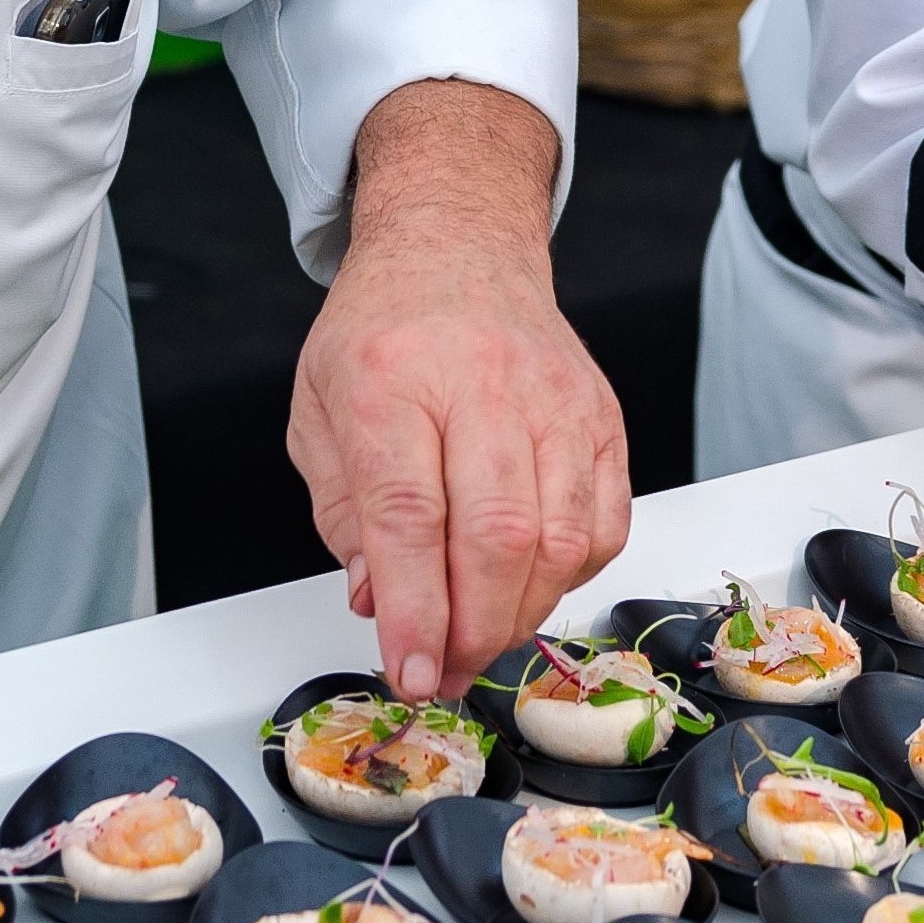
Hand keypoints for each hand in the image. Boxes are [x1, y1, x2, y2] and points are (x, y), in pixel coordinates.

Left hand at [290, 80, 628, 699]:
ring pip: (559, 537)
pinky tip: (529, 582)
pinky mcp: (601, 416)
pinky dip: (570, 575)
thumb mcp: (319, 415)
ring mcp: (554, 399)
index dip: (413, 608)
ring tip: (482, 635)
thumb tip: (380, 603)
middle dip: (473, 628)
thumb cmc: (384, 335)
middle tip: (446, 670)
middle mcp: (481, 384)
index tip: (410, 672)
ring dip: (521, 612)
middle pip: (496, 534)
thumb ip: (344, 516)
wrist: (458, 251)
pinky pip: (604, 523)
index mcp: (389, 380)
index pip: (410, 514)